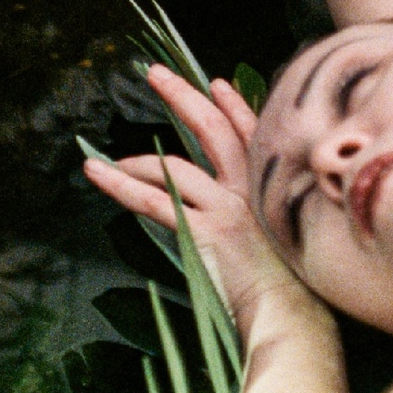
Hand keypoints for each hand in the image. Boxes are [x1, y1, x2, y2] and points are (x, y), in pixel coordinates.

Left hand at [83, 64, 306, 333]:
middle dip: (183, 96)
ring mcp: (229, 209)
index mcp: (275, 190)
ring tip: (108, 155)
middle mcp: (253, 191)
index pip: (254, 134)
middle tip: (155, 74)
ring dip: (138, 159)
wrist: (294, 318)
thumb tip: (246, 223)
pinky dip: (122, 186)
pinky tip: (98, 174)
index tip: (218, 85)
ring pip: (177, 167)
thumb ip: (268, 222)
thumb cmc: (294, 294)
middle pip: (216, 130)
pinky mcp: (206, 232)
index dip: (235, 106)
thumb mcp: (289, 244)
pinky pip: (155, 201)